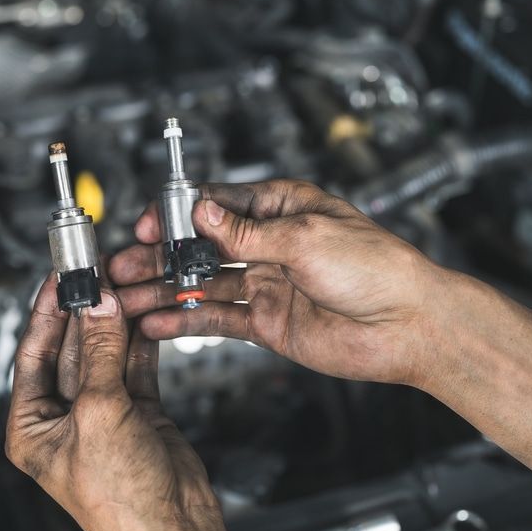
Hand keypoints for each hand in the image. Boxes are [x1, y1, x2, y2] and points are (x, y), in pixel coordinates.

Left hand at [5, 278, 248, 530]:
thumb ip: (100, 354)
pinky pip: (134, 366)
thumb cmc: (121, 502)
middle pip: (72, 349)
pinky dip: (140, 342)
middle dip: (86, 311)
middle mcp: (64, 418)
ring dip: (115, 321)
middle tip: (97, 273)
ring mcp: (103, 414)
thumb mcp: (101, 415)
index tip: (58, 278)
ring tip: (123, 285)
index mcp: (32, 426)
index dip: (46, 312)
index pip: (33, 354)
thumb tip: (98, 306)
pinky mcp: (138, 413)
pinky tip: (144, 315)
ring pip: (106, 353)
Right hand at [109, 180, 449, 386]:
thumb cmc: (376, 269)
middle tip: (121, 268)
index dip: (177, 215)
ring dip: (164, 291)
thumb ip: (246, 231)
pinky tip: (158, 324)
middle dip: (159, 257)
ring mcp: (266, 283)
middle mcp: (269, 243)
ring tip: (125, 299)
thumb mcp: (305, 238)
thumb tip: (201, 212)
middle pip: (200, 246)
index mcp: (281, 208)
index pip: (215, 204)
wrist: (409, 326)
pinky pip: (218, 319)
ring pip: (202, 284)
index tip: (147, 227)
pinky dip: (187, 322)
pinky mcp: (266, 322)